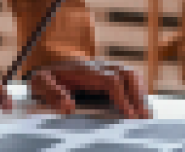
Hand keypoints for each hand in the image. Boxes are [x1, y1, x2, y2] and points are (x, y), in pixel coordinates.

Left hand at [27, 60, 148, 118]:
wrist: (46, 70)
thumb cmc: (44, 80)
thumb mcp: (39, 84)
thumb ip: (50, 92)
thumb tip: (69, 106)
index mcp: (83, 69)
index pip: (110, 80)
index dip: (122, 97)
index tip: (129, 116)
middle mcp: (98, 66)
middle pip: (127, 73)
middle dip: (138, 96)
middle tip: (144, 119)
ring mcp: (106, 68)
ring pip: (132, 74)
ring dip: (142, 94)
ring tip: (146, 117)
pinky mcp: (111, 74)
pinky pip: (131, 79)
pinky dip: (139, 93)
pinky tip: (141, 110)